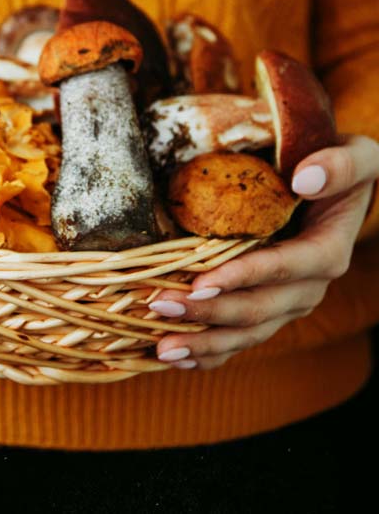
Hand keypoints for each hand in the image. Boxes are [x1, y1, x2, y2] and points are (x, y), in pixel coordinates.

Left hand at [150, 133, 378, 370]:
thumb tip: (304, 179)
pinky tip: (179, 359)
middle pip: (258, 308)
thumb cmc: (341, 170)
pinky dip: (211, 352)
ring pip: (247, 332)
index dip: (245, 275)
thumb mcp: (357, 156)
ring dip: (203, 341)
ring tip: (161, 348)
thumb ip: (339, 166)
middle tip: (160, 306)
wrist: (339, 193)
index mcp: (327, 251)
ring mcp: (289, 303)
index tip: (201, 280)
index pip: (285, 267)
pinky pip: (242, 339)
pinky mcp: (271, 310)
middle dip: (208, 312)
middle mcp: (309, 286)